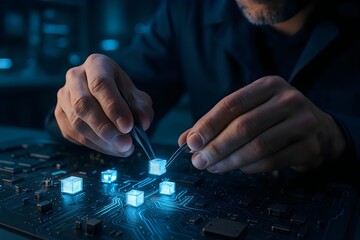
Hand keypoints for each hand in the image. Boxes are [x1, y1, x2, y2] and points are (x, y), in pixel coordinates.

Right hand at [55, 54, 153, 155]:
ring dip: (101, 141)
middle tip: (125, 143)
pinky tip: (110, 147)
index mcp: (96, 64)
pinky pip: (73, 134)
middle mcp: (75, 77)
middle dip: (105, 128)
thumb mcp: (138, 97)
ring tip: (122, 148)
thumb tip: (143, 122)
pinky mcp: (60, 114)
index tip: (128, 127)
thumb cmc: (123, 95)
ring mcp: (64, 96)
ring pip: (77, 122)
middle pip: (83, 104)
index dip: (114, 107)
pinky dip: (94, 145)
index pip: (100, 83)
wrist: (108, 97)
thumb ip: (142, 108)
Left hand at [179, 76, 345, 172]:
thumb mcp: (249, 111)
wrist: (320, 131)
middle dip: (216, 147)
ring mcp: (303, 122)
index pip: (231, 104)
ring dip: (229, 161)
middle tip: (198, 161)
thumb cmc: (275, 119)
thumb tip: (186, 140)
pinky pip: (272, 161)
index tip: (190, 142)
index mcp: (268, 85)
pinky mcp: (310, 146)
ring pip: (257, 146)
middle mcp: (288, 99)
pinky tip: (239, 168)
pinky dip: (250, 168)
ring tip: (213, 167)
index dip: (208, 124)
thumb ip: (218, 123)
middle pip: (243, 126)